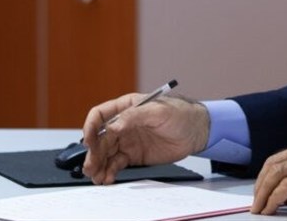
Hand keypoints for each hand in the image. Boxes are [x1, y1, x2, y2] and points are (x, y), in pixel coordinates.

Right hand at [81, 94, 208, 184]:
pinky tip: (108, 178)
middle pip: (100, 138)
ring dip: (98, 165)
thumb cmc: (181, 114)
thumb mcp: (159, 111)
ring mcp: (127, 140)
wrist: (197, 131)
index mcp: (126, 107)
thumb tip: (114, 125)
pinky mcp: (133, 155)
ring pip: (105, 153)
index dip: (91, 127)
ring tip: (97, 177)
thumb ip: (136, 116)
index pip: (100, 115)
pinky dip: (110, 171)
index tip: (89, 141)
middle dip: (94, 152)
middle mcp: (123, 124)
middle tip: (92, 166)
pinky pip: (116, 163)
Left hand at [252, 133, 286, 214]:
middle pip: (274, 164)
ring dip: (263, 193)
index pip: (279, 157)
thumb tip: (284, 194)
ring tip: (260, 208)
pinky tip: (272, 208)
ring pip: (277, 173)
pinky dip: (274, 198)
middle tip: (256, 201)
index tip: (260, 190)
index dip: (265, 175)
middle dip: (260, 185)